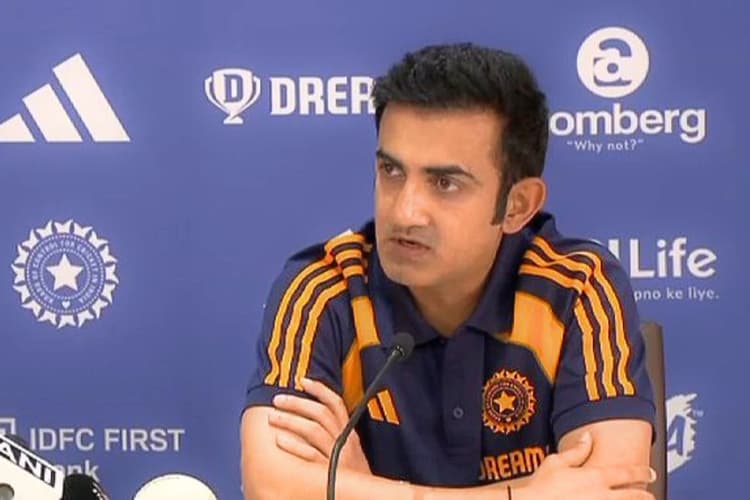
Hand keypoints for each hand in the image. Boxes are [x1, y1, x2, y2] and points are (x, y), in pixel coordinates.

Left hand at [268, 377, 370, 474]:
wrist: (367, 498)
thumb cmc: (354, 476)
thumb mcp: (350, 452)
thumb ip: (336, 436)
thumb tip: (311, 422)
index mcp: (349, 434)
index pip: (336, 404)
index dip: (319, 390)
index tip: (303, 381)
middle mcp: (345, 441)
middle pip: (321, 413)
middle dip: (298, 403)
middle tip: (277, 399)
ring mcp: (338, 456)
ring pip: (314, 430)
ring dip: (291, 420)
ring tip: (272, 417)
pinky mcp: (330, 472)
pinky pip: (311, 455)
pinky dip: (295, 446)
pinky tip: (280, 440)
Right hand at [517, 433, 655, 499]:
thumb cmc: (541, 488)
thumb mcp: (556, 462)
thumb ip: (577, 450)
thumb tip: (588, 437)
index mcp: (595, 477)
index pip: (626, 473)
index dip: (641, 471)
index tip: (650, 471)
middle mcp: (602, 496)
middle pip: (634, 496)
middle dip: (645, 496)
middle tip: (651, 495)